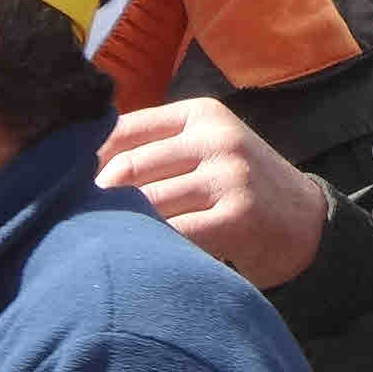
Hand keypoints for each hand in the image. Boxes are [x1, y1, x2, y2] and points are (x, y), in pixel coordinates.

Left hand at [96, 98, 330, 287]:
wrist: (306, 225)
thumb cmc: (240, 189)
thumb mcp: (206, 150)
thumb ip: (157, 149)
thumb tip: (80, 165)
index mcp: (201, 114)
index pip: (124, 129)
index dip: (88, 160)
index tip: (66, 185)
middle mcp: (216, 138)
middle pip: (130, 168)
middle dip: (98, 199)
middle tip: (75, 224)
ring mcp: (229, 177)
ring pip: (148, 203)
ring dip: (120, 226)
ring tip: (101, 243)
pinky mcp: (236, 217)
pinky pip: (174, 234)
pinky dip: (151, 247)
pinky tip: (139, 258)